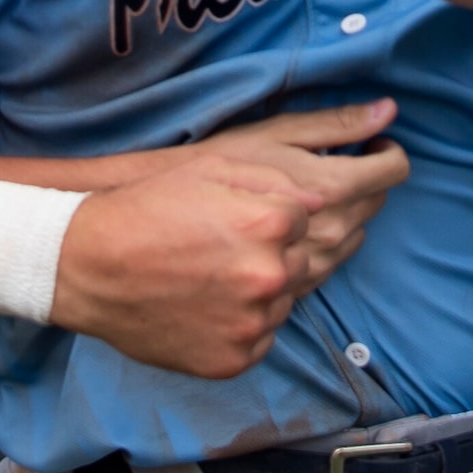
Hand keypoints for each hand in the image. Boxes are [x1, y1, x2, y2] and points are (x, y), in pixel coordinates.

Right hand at [50, 128, 408, 379]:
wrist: (88, 265)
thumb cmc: (156, 200)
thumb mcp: (228, 155)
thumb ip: (312, 137)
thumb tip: (384, 116)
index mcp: (280, 215)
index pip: (354, 195)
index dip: (364, 177)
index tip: (373, 170)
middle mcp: (277, 273)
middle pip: (342, 245)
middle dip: (337, 222)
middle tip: (303, 211)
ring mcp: (259, 320)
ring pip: (306, 289)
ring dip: (292, 269)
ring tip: (250, 250)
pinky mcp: (240, 356)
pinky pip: (273, 328)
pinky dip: (260, 309)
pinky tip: (228, 289)